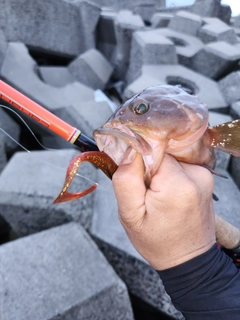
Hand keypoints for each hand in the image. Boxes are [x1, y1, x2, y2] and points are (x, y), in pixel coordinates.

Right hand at [112, 153, 215, 269]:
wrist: (189, 257)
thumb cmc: (158, 241)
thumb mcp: (130, 216)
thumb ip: (126, 180)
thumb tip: (130, 150)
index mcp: (177, 185)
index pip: (151, 151)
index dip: (138, 163)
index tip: (137, 182)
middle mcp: (196, 175)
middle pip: (161, 153)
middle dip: (149, 168)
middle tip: (146, 193)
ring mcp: (204, 175)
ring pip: (170, 158)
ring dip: (160, 172)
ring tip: (158, 196)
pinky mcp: (205, 176)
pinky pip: (180, 165)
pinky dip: (170, 175)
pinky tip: (169, 194)